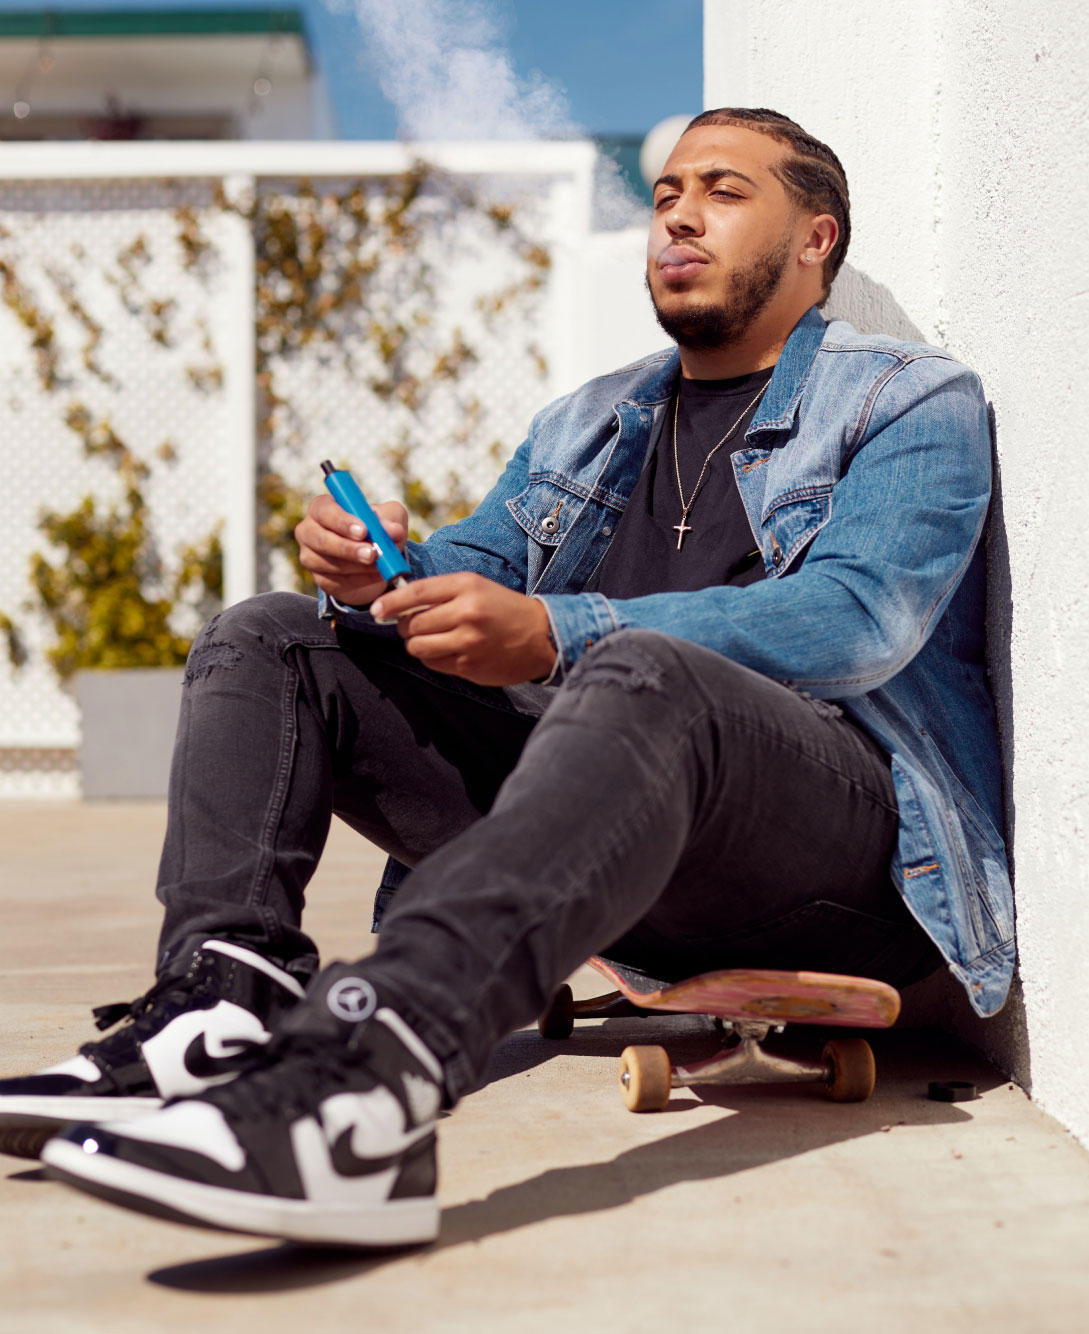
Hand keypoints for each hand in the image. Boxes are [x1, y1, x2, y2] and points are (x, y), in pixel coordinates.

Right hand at [295, 493, 408, 606]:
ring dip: (357, 567)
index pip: (325, 511)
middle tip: (372, 554)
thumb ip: (391, 520)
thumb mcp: (390, 517)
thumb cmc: (377, 527)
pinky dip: (360, 580)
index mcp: (322, 508)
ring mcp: (311, 557)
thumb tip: (394, 531)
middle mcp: (309, 531)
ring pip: (329, 564)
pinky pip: (337, 582)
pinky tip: (376, 576)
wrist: (376, 557)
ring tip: (380, 566)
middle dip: (348, 548)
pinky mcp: (320, 579)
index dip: (343, 521)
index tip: (363, 531)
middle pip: (321, 540)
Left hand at [371, 573, 556, 685]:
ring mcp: (468, 642)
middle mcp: (466, 613)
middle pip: (413, 624)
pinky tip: (446, 651)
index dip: (391, 602)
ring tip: (428, 639)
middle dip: (406, 627)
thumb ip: (440, 593)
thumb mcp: (475, 587)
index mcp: (467, 586)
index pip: (416, 593)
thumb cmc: (502, 608)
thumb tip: (399, 604)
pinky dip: (432, 658)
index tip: (377, 609)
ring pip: (418, 647)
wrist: (540, 636)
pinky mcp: (469, 666)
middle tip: (412, 626)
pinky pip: (433, 664)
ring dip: (416, 644)